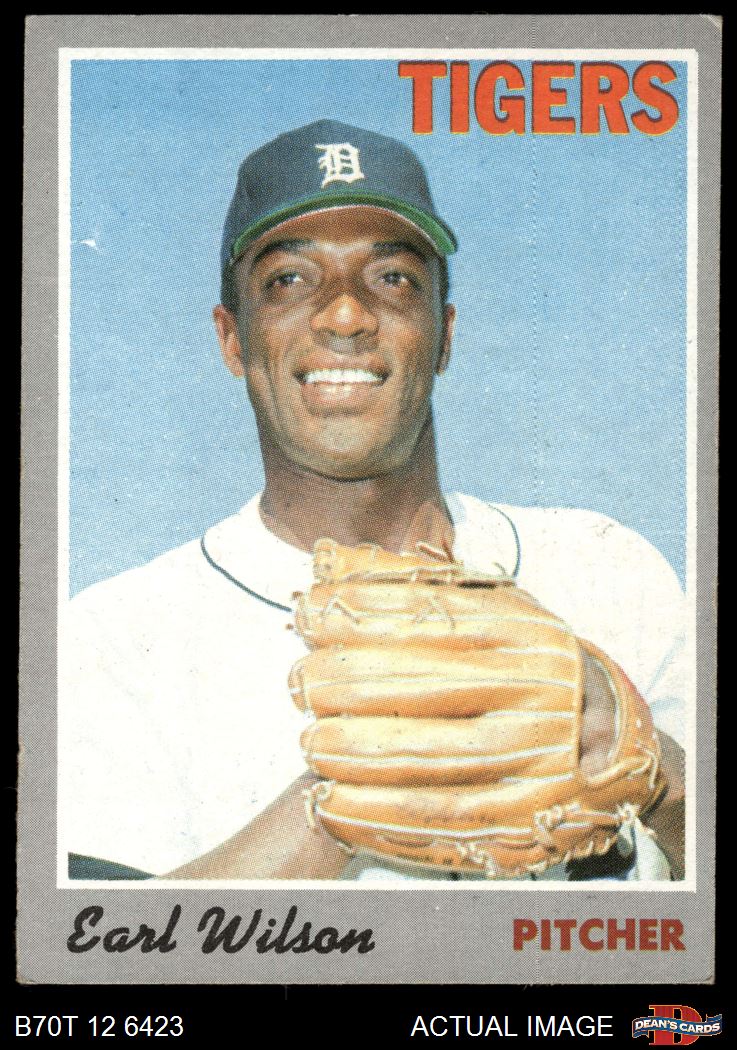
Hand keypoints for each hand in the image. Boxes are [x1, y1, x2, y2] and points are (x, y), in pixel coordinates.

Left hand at [290, 539, 665, 878]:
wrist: (615, 738)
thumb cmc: (530, 664)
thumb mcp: (495, 609)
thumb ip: (418, 585)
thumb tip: (331, 560)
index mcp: (522, 633)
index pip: (427, 617)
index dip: (355, 614)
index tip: (307, 615)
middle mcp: (531, 689)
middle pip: (419, 684)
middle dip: (343, 682)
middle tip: (300, 683)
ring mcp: (533, 755)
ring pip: (426, 754)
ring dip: (352, 750)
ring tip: (310, 741)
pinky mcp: (525, 816)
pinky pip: (439, 816)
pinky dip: (376, 812)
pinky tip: (331, 801)